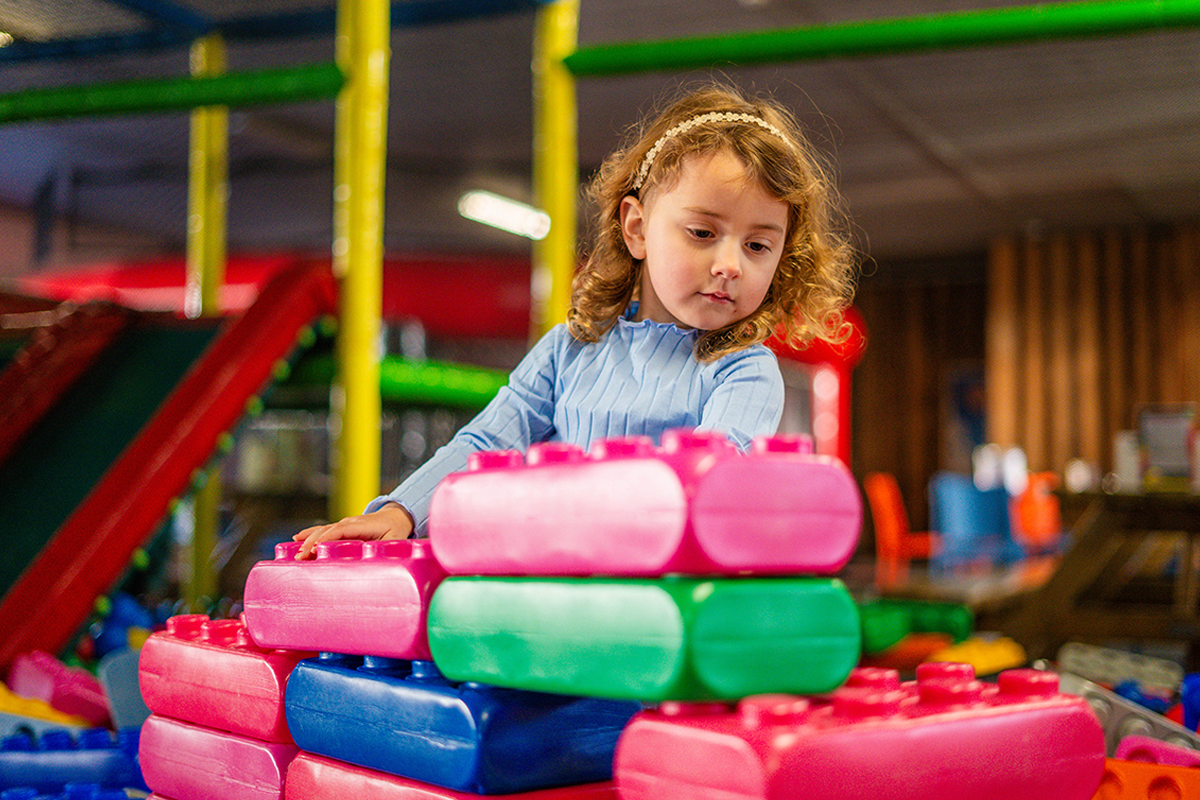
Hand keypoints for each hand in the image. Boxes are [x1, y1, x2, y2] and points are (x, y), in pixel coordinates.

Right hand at [291, 502, 414, 559]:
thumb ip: (387, 550)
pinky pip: (323, 530)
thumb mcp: (395, 541)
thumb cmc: (395, 530)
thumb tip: (381, 564)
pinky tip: (296, 539)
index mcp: (362, 526)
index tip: (314, 549)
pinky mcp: (341, 528)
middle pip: (327, 530)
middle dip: (312, 542)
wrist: (396, 516)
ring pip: (323, 530)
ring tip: (295, 552)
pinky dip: (309, 534)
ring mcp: (344, 524)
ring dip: (308, 539)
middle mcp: (350, 523)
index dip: (326, 539)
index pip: (340, 531)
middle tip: (300, 556)